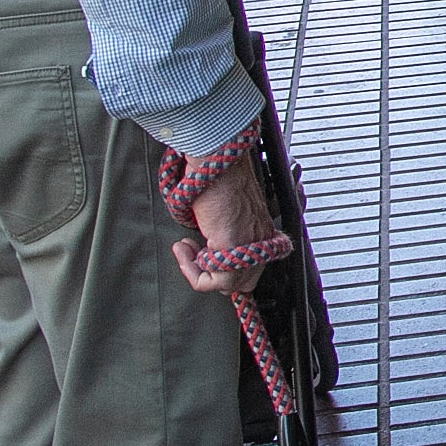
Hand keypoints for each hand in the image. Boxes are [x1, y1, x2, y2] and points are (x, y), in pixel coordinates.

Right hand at [173, 158, 281, 294]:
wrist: (213, 160)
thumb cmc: (214, 175)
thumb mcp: (220, 210)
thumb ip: (220, 231)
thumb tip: (203, 248)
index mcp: (261, 231)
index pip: (254, 269)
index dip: (225, 271)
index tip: (201, 258)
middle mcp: (260, 241)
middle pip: (245, 283)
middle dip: (214, 276)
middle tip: (193, 256)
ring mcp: (249, 245)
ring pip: (228, 285)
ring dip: (198, 272)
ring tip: (185, 249)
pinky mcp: (234, 246)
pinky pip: (214, 279)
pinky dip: (193, 271)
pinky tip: (184, 248)